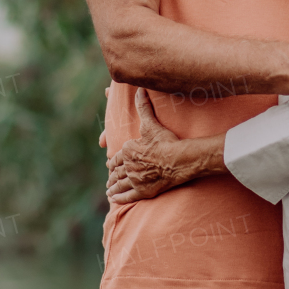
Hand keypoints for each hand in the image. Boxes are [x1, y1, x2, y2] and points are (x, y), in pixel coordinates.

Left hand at [105, 89, 223, 205]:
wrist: (179, 160)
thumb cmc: (166, 141)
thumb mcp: (152, 123)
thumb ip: (144, 107)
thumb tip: (138, 89)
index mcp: (128, 150)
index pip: (117, 157)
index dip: (113, 161)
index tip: (110, 164)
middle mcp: (128, 166)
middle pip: (117, 172)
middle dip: (112, 175)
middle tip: (109, 179)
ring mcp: (135, 180)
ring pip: (120, 185)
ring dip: (113, 187)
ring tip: (109, 189)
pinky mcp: (143, 191)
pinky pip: (127, 196)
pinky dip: (119, 198)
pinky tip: (114, 199)